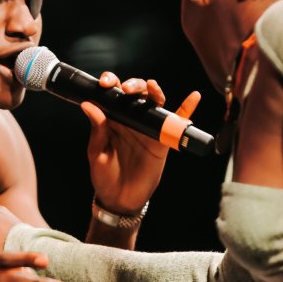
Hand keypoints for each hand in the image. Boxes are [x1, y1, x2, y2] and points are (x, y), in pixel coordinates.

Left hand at [82, 75, 200, 214]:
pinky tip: (194, 97)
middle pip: (135, 92)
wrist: (120, 199)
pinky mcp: (162, 139)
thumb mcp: (96, 154)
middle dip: (133, 84)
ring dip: (154, 90)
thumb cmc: (104, 176)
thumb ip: (97, 130)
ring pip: (154, 102)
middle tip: (127, 90)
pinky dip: (187, 109)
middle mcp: (130, 118)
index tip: (106, 83)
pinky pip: (177, 122)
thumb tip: (89, 105)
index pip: (111, 93)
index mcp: (111, 118)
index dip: (110, 82)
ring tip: (152, 87)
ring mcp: (147, 127)